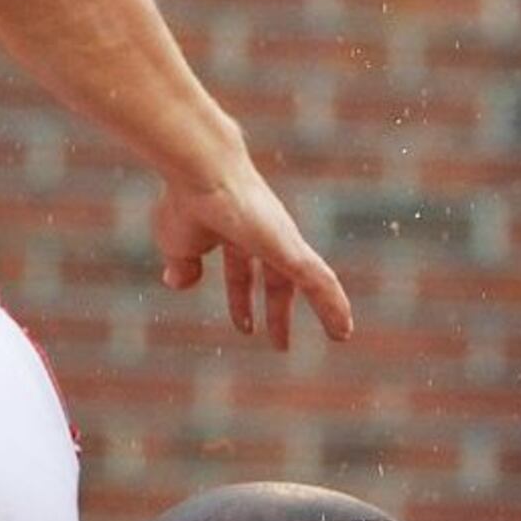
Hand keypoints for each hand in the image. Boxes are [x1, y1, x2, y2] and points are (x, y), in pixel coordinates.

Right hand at [150, 166, 353, 348]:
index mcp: (233, 232)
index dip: (241, 301)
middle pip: (276, 280)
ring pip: (310, 280)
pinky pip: (320, 282)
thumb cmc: (186, 203)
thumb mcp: (177, 245)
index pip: (241, 272)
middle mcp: (262, 235)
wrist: (202, 176)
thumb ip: (181, 264)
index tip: (245, 327)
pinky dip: (333, 305)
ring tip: (341, 335)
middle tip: (280, 343)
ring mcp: (282, 241)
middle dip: (277, 311)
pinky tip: (344, 328)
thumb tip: (179, 282)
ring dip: (324, 309)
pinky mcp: (293, 249)